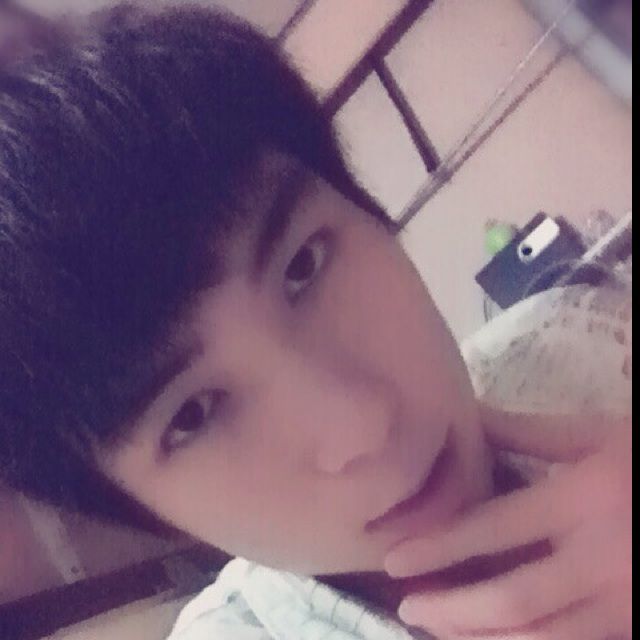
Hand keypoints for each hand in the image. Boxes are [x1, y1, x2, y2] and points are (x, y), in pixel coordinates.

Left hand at [384, 405, 631, 638]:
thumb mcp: (596, 433)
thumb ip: (528, 430)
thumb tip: (466, 415)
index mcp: (584, 499)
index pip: (495, 528)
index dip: (440, 546)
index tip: (394, 558)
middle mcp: (602, 559)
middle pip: (514, 598)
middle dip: (452, 607)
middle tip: (406, 607)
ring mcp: (625, 604)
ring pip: (544, 639)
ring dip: (483, 638)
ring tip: (437, 629)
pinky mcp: (637, 627)